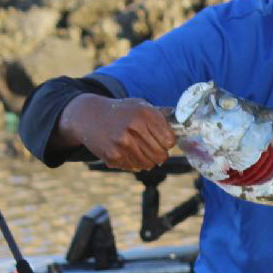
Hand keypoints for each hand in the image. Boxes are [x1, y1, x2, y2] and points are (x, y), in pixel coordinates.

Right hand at [57, 94, 175, 170]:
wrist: (88, 116)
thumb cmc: (120, 111)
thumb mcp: (140, 105)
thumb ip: (161, 115)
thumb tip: (185, 121)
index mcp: (145, 114)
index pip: (170, 140)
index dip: (167, 142)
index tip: (161, 139)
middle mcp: (134, 128)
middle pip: (161, 155)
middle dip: (159, 153)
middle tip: (151, 147)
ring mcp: (122, 143)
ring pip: (149, 164)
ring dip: (147, 160)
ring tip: (138, 149)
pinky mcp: (113, 156)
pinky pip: (134, 167)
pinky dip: (133, 163)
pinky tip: (125, 151)